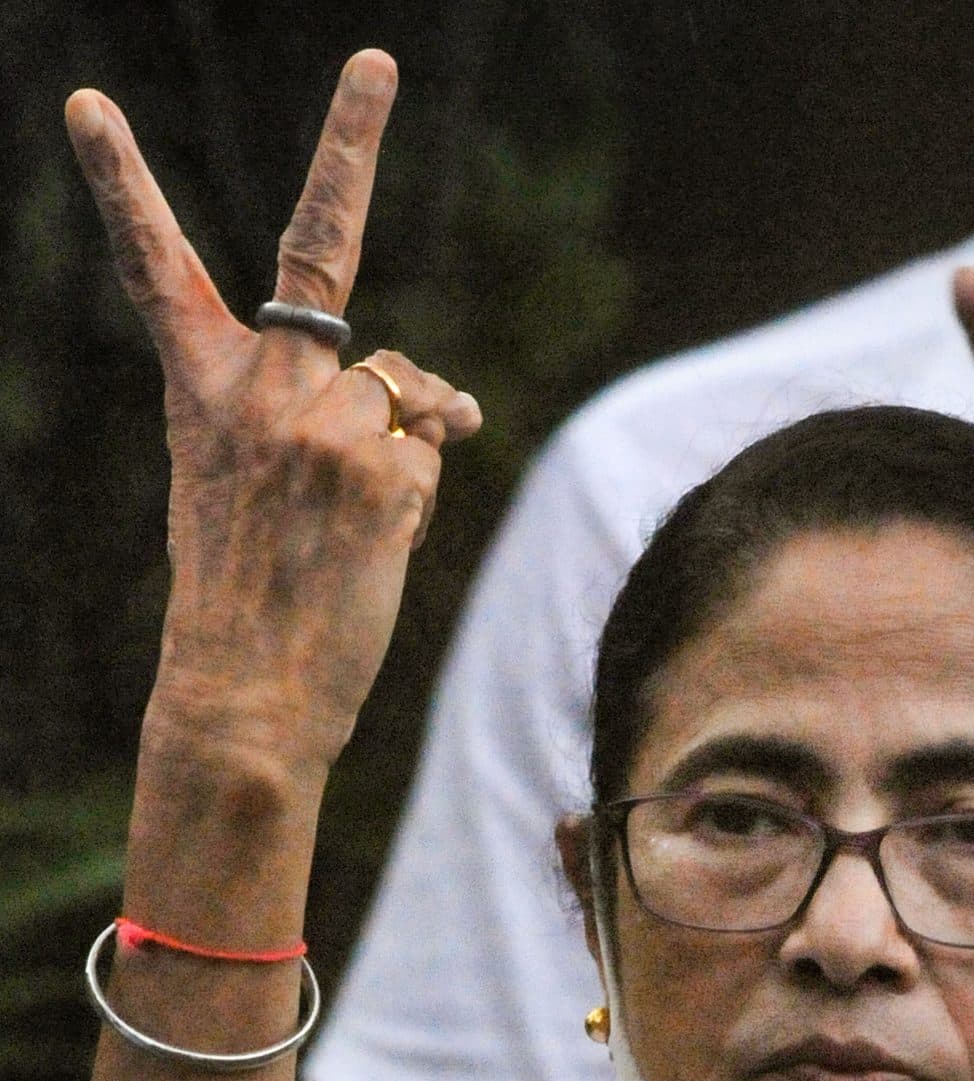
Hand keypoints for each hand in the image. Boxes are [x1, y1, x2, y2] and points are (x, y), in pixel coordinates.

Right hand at [64, 54, 480, 780]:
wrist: (248, 692)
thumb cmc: (249, 596)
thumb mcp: (251, 486)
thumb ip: (325, 418)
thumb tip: (452, 402)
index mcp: (202, 389)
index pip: (156, 268)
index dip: (122, 186)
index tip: (88, 104)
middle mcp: (258, 387)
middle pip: (318, 248)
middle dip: (347, 142)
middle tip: (373, 60)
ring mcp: (320, 418)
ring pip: (402, 386)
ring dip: (401, 443)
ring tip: (347, 524)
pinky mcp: (380, 462)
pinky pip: (430, 442)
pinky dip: (420, 486)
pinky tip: (373, 540)